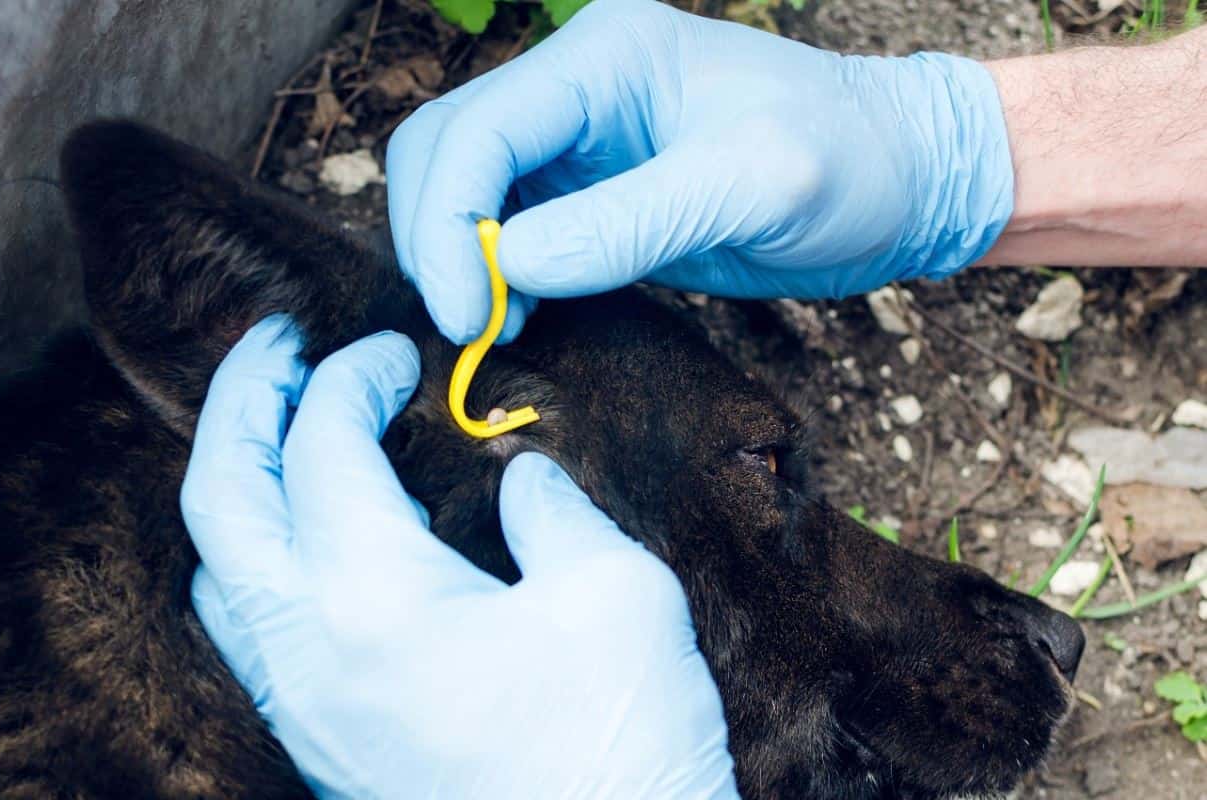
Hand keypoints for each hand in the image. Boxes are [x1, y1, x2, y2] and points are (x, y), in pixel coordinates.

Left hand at [182, 316, 738, 798]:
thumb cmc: (622, 750)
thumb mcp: (616, 594)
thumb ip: (553, 513)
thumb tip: (517, 479)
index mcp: (372, 599)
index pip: (321, 448)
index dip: (351, 376)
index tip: (393, 350)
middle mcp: (308, 656)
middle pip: (220, 499)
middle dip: (240, 404)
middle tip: (277, 347)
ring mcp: (306, 712)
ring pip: (220, 574)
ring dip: (242, 486)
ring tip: (287, 435)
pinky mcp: (326, 750)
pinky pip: (253, 634)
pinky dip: (264, 560)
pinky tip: (318, 545)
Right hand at [386, 0, 1013, 342]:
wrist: (896, 180)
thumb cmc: (849, 163)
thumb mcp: (754, 187)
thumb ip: (632, 222)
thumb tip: (511, 269)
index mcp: (605, 55)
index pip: (477, 128)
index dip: (449, 224)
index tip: (467, 317)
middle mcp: (575, 85)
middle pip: (444, 150)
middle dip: (436, 241)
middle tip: (471, 330)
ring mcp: (577, 137)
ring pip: (461, 188)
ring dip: (456, 259)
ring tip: (494, 330)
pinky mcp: (588, 189)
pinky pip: (505, 226)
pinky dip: (493, 275)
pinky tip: (521, 318)